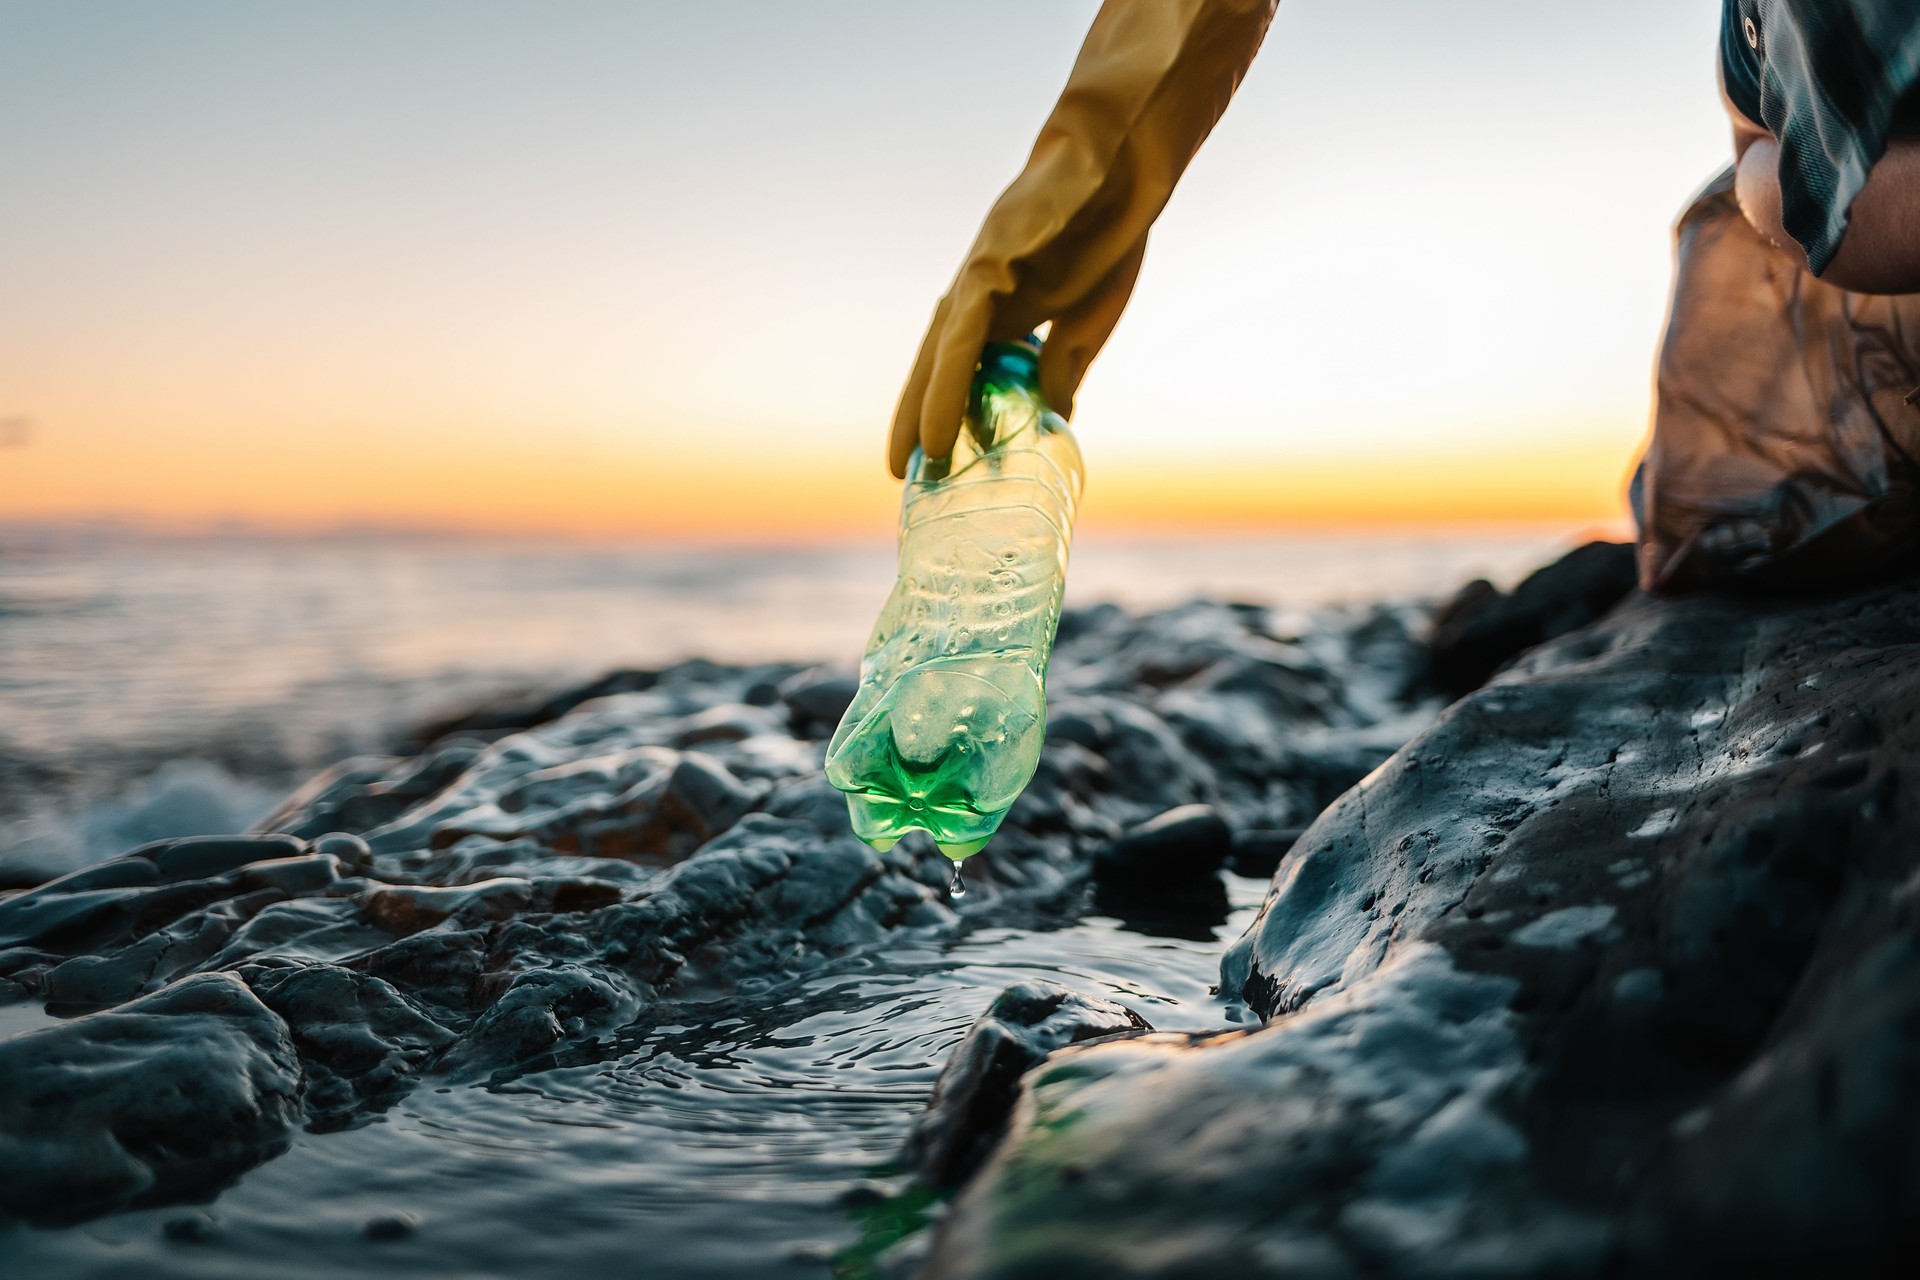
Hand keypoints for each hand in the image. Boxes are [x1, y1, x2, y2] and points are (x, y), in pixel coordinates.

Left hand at [885, 0, 1277, 477]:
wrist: (1126, 165)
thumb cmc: (1108, 231)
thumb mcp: (1087, 321)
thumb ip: (1062, 370)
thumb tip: (1051, 418)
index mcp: (1007, 307)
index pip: (967, 370)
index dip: (952, 412)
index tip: (942, 461)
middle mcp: (981, 295)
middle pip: (939, 367)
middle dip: (920, 419)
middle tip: (905, 477)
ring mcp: (979, 278)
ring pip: (939, 357)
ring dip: (921, 412)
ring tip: (910, 466)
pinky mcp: (987, 266)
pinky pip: (958, 340)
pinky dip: (944, 387)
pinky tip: (934, 429)